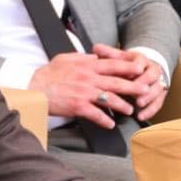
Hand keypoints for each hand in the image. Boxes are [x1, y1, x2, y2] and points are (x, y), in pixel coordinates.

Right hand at [28, 51, 148, 127]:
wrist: (34, 88)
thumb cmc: (49, 74)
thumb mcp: (66, 58)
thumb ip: (83, 57)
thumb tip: (95, 56)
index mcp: (87, 65)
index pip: (113, 64)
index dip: (129, 67)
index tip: (140, 69)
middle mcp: (88, 78)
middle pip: (117, 82)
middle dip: (134, 87)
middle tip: (145, 91)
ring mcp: (84, 92)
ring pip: (110, 99)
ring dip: (122, 105)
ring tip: (130, 110)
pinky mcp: (78, 106)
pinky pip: (96, 114)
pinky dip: (105, 120)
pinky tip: (111, 124)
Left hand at [91, 44, 168, 120]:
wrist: (142, 69)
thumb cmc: (127, 65)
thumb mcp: (118, 58)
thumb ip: (107, 54)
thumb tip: (95, 47)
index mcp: (141, 60)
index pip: (141, 62)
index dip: (135, 68)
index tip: (129, 73)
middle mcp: (152, 70)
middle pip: (152, 76)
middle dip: (144, 84)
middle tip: (135, 90)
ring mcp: (157, 83)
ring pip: (157, 90)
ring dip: (149, 98)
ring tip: (139, 104)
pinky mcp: (159, 95)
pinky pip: (158, 103)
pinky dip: (150, 110)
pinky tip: (141, 116)